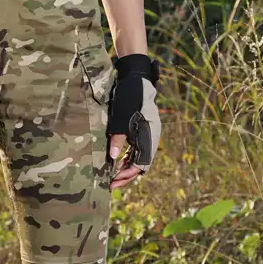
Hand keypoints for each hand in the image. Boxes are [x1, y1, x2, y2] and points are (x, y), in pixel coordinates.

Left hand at [106, 54, 161, 177]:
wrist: (135, 79)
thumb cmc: (129, 97)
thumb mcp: (121, 118)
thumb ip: (118, 138)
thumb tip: (113, 158)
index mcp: (149, 136)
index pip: (141, 164)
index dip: (127, 175)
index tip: (114, 181)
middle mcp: (151, 138)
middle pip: (141, 164)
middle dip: (126, 175)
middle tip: (111, 184)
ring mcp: (147, 135)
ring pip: (139, 158)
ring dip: (126, 168)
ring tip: (113, 176)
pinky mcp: (142, 131)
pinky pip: (137, 150)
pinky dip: (127, 158)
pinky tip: (118, 163)